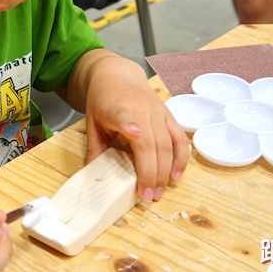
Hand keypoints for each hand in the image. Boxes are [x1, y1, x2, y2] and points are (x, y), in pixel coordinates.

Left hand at [81, 54, 189, 200]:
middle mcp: (141, 109)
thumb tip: (94, 177)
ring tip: (159, 192)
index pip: (123, 115)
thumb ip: (94, 148)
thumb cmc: (102, 100)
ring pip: (167, 144)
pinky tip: (175, 176)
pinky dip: (180, 159)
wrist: (117, 75)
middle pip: (151, 143)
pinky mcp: (168, 114)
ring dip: (165, 172)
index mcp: (116, 108)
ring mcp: (157, 112)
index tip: (135, 134)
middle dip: (151, 173)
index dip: (129, 125)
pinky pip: (179, 139)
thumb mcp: (91, 122)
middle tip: (147, 197)